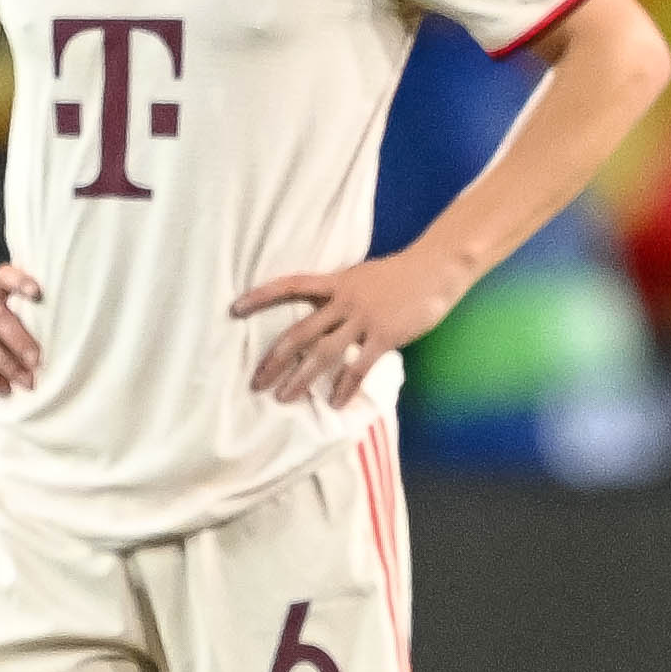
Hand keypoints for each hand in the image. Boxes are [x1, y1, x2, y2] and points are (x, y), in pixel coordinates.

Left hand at [234, 253, 464, 405]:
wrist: (436, 268)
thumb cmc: (401, 274)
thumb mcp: (361, 276)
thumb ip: (340, 293)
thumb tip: (323, 313)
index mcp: (335, 283)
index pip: (289, 286)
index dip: (260, 297)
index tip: (234, 309)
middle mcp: (343, 301)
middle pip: (300, 332)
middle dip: (274, 359)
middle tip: (256, 382)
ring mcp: (363, 319)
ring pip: (324, 353)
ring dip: (301, 378)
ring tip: (284, 398)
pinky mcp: (384, 336)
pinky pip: (360, 367)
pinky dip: (346, 387)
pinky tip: (336, 402)